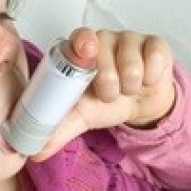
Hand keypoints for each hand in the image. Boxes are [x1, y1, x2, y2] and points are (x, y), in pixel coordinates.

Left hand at [31, 27, 174, 161]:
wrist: (138, 104)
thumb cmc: (105, 102)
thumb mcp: (81, 116)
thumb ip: (58, 130)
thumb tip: (34, 154)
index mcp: (80, 51)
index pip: (80, 36)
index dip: (82, 43)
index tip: (85, 53)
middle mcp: (103, 39)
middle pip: (105, 53)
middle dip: (109, 83)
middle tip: (109, 95)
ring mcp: (129, 38)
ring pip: (131, 61)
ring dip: (130, 84)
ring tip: (127, 88)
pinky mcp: (155, 43)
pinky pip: (156, 57)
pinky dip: (151, 77)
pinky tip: (146, 80)